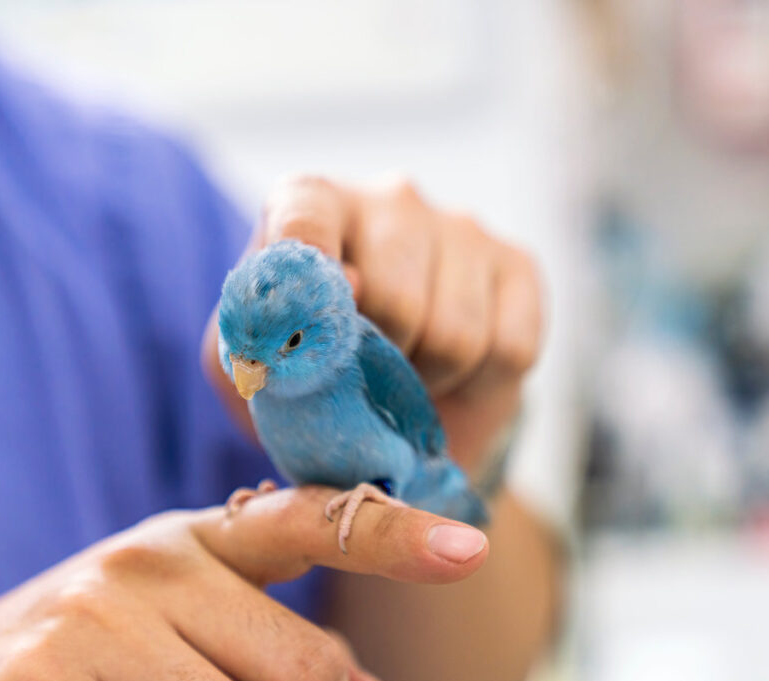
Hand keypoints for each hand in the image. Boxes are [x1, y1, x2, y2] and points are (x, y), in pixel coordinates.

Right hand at [0, 487, 487, 680]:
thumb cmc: (72, 657)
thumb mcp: (158, 616)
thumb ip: (243, 625)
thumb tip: (345, 674)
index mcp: (186, 540)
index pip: (305, 521)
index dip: (390, 532)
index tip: (467, 547)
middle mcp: (149, 564)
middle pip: (307, 667)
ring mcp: (99, 619)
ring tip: (161, 679)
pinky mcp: (54, 669)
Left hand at [204, 174, 542, 475]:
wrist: (387, 394)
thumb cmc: (307, 365)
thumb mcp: (251, 360)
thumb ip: (260, 330)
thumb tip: (347, 289)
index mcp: (310, 202)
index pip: (305, 217)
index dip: (310, 274)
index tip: (311, 326)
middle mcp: (390, 199)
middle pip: (396, 299)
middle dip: (378, 363)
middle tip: (365, 376)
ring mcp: (461, 227)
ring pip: (456, 334)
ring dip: (428, 381)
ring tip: (406, 376)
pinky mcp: (518, 264)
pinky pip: (510, 348)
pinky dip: (478, 385)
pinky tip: (454, 372)